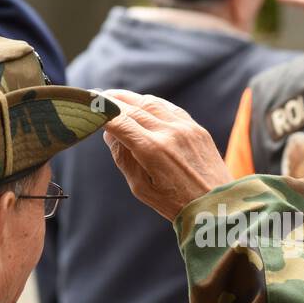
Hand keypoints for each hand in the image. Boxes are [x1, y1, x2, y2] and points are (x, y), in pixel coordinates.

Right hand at [102, 89, 232, 219]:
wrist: (217, 205)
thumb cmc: (175, 203)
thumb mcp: (140, 188)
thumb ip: (123, 157)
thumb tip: (110, 132)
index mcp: (153, 150)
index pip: (119, 120)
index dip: (100, 110)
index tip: (86, 105)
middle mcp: (169, 132)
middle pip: (133, 106)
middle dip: (112, 100)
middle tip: (95, 96)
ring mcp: (186, 127)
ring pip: (151, 102)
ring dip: (131, 98)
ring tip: (115, 97)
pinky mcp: (196, 127)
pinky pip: (169, 107)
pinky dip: (151, 103)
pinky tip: (141, 104)